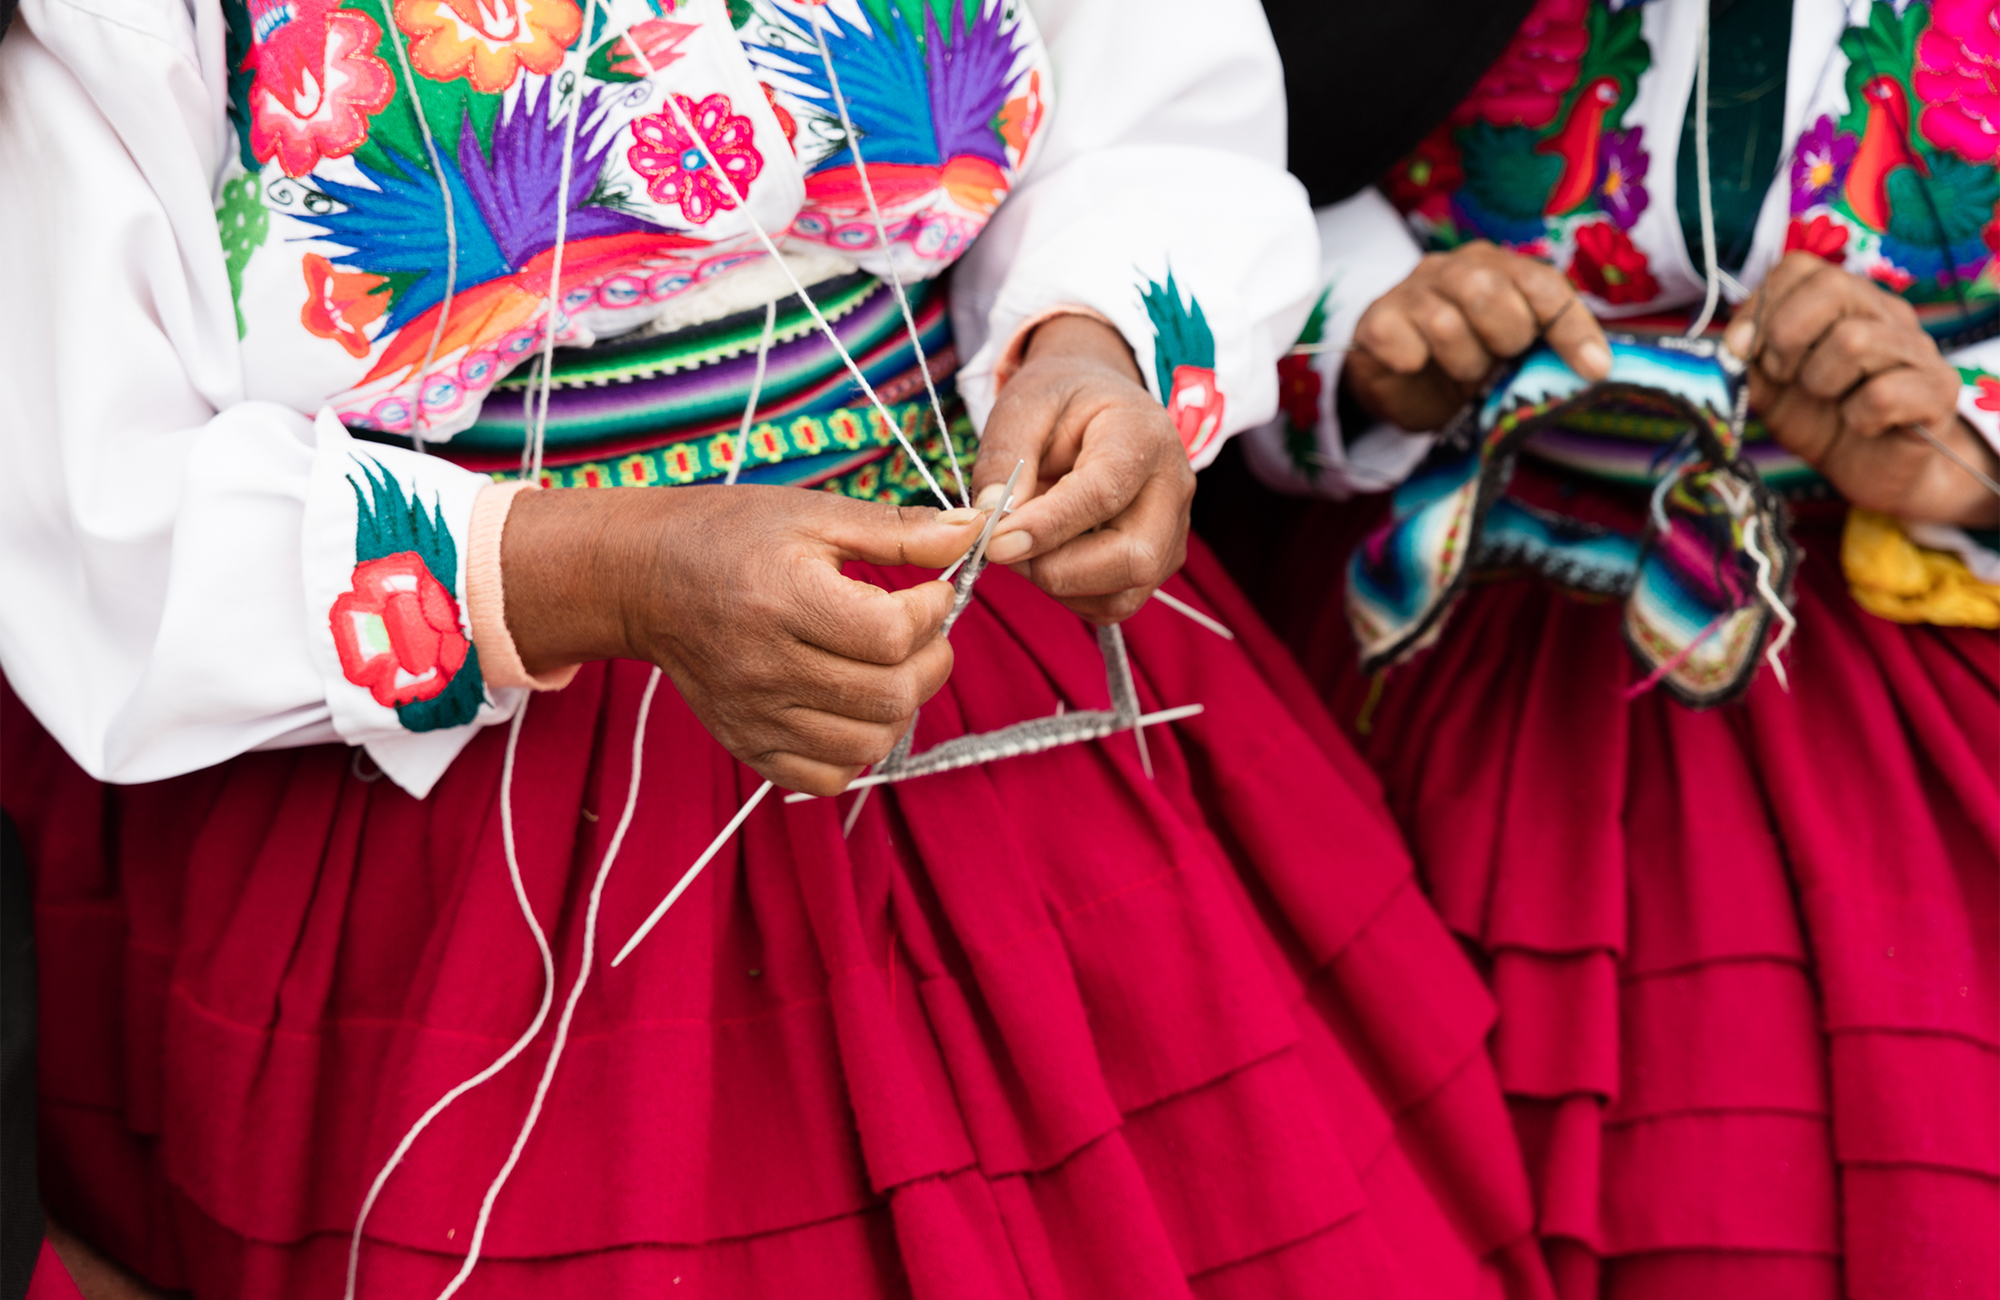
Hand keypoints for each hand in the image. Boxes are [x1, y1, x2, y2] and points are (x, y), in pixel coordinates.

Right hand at [500, 486, 984, 794]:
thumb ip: (899, 530)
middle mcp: (766, 665)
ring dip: (901, 705)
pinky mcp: (746, 744)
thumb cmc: (732, 535)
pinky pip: (826, 776)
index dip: (933, 612)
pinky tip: (851, 704)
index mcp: (785, 598)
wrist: (643, 579)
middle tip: (921, 633)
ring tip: (891, 667)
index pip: (892, 633)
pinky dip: (856, 747)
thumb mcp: (815, 514)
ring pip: (868, 741)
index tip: (930, 592)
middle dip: (930, 661)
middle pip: (889, 695)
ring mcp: (754, 714)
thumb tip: (974, 533)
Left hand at [971, 314, 1195, 623]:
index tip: (995, 542)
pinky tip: (1046, 556)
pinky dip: (1071, 594)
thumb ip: (1004, 459)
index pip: (1103, 494)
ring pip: (1123, 594)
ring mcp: (1174, 532)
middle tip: (1002, 546)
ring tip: (1023, 545)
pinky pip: (1115, 603)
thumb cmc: (1061, 403)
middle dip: (1055, 567)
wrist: (1100, 405)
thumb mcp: (1022, 408)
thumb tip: (991, 518)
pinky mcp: (1159, 563)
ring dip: (1060, 585)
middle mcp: (1172, 488)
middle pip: (1132, 558)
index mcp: (1142, 434)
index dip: (1047, 526)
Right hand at [1345, 240, 1611, 430]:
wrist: (1402, 386)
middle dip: (1504, 338)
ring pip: (1444, 323)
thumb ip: (1546, 349)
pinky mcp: (1375, 320)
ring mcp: (1411, 290)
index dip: (1570, 327)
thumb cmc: (1468, 364)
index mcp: (1500, 268)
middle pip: (1489, 290)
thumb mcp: (1515, 357)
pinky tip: (1415, 366)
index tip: (1593, 371)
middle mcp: (1455, 268)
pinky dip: (1413, 362)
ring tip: (1461, 372)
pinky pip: (1401, 342)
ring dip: (1461, 362)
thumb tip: (1597, 369)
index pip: (1542, 284)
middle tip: (1499, 362)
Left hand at [1723, 252, 1998, 526]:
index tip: (1748, 353)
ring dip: (1820, 381)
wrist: (1871, 470)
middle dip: (1786, 338)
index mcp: (1842, 301)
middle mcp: (1884, 313)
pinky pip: (1883, 394)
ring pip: (1853, 340)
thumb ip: (1747, 362)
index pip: (1798, 267)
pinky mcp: (1938, 390)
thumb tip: (1731, 346)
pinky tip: (1862, 425)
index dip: (1760, 309)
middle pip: (1831, 287)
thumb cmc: (1820, 420)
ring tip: (1828, 401)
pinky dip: (1858, 417)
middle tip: (1784, 377)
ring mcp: (1916, 348)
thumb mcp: (1768, 389)